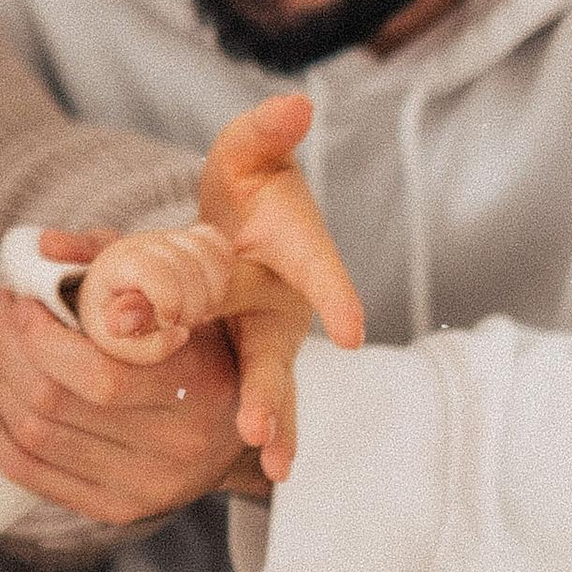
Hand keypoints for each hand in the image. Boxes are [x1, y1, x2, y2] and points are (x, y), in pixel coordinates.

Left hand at [0, 275, 258, 526]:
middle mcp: (175, 446)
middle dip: (3, 349)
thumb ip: (117, 262)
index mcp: (199, 388)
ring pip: (32, 437)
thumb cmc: (197, 339)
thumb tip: (42, 249)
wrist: (235, 428)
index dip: (38, 335)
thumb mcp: (177, 290)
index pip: (99, 374)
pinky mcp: (114, 509)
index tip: (16, 297)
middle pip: (54, 404)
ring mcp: (144, 487)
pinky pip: (28, 471)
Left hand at [73, 219, 235, 365]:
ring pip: (209, 256)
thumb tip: (181, 334)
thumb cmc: (113, 321)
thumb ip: (146, 348)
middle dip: (192, 308)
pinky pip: (218, 244)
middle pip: (188, 268)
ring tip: (194, 312)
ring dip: (211, 294)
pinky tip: (207, 293)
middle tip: (179, 324)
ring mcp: (168, 237)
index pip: (155, 272)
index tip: (166, 322)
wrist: (109, 294)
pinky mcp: (189, 237)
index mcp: (118, 265)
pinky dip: (222, 272)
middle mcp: (144, 244)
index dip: (170, 302)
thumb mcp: (119, 345)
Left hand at [195, 95, 367, 480]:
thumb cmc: (251, 193)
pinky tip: (248, 468)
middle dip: (274, 389)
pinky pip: (221, 390)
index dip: (337, 297)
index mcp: (295, 257)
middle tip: (264, 426)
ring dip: (265, 422)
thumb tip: (294, 103)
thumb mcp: (249, 155)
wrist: (240, 233)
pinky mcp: (227, 365)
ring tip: (270, 464)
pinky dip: (222, 415)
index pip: (320, 271)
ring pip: (261, 388)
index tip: (350, 331)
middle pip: (277, 352)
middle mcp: (281, 310)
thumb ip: (263, 134)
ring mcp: (256, 344)